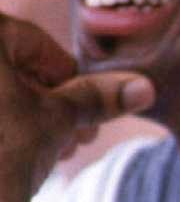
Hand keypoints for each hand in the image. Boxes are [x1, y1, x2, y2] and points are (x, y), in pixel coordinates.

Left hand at [0, 14, 153, 201]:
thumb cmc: (2, 155)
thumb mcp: (57, 121)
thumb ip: (96, 98)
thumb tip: (143, 87)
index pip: (36, 46)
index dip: (70, 86)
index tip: (85, 119)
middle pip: (6, 68)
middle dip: (40, 105)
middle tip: (68, 142)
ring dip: (16, 117)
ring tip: (40, 154)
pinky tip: (6, 156)